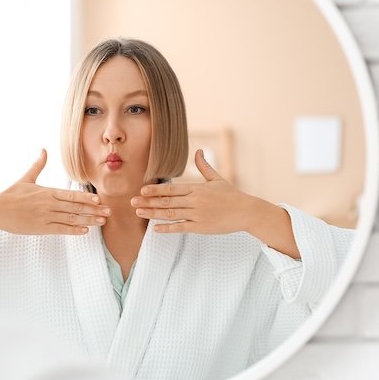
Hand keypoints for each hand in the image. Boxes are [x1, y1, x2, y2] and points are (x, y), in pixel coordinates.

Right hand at [0, 149, 110, 234]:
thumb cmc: (11, 194)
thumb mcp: (26, 178)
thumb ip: (38, 165)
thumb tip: (43, 150)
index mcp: (48, 191)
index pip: (71, 195)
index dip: (86, 197)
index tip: (99, 199)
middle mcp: (49, 204)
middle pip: (76, 207)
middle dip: (94, 210)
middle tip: (109, 211)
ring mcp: (45, 217)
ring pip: (71, 219)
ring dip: (88, 220)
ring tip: (101, 222)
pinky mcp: (41, 228)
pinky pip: (60, 229)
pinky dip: (73, 230)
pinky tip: (84, 231)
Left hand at [131, 149, 258, 234]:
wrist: (246, 211)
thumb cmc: (231, 195)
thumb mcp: (217, 179)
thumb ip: (204, 166)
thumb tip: (199, 150)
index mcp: (197, 188)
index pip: (172, 188)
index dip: (156, 189)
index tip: (142, 190)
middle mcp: (195, 201)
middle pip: (167, 201)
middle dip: (148, 201)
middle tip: (132, 202)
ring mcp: (197, 214)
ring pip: (171, 214)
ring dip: (153, 213)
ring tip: (139, 213)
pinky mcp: (201, 227)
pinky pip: (181, 227)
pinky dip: (167, 228)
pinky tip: (155, 229)